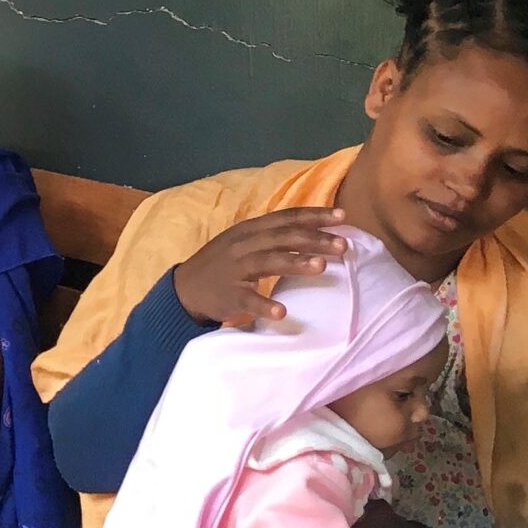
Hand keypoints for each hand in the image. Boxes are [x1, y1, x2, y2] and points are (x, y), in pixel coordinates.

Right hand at [170, 207, 351, 326]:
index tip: (343, 217)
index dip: (315, 216)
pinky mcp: (227, 295)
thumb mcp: (244, 242)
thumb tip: (316, 232)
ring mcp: (234, 269)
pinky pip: (247, 299)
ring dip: (295, 262)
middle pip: (282, 237)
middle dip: (314, 239)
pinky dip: (264, 305)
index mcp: (250, 229)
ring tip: (321, 266)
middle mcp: (243, 245)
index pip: (286, 218)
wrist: (184, 289)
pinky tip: (282, 312)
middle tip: (343, 246)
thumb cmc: (223, 265)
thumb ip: (273, 236)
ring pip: (267, 261)